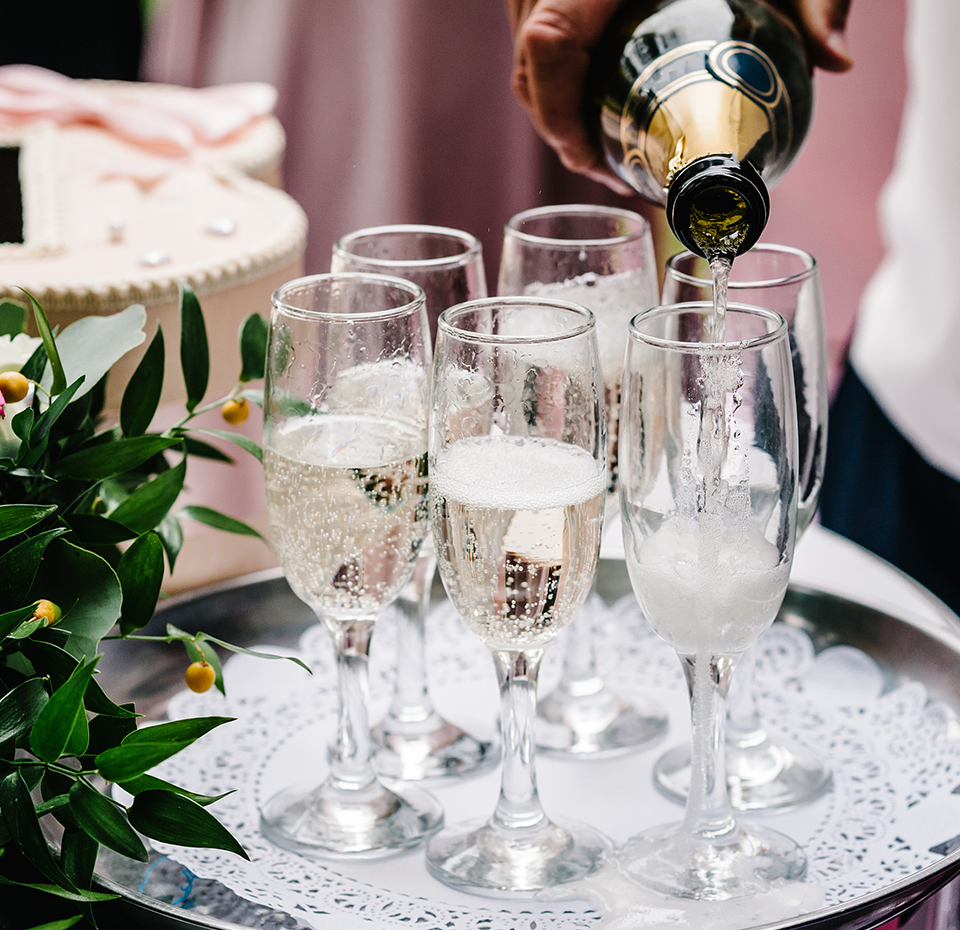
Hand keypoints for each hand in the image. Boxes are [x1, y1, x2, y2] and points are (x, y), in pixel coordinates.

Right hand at [507, 0, 853, 193]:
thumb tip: (836, 62)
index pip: (550, 44)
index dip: (560, 114)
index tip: (591, 158)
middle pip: (530, 66)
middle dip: (562, 129)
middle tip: (610, 169)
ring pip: (526, 57)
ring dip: (555, 109)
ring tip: (604, 146)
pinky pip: (531, 37)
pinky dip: (553, 78)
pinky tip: (591, 100)